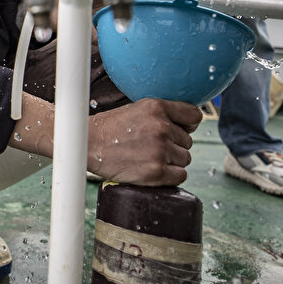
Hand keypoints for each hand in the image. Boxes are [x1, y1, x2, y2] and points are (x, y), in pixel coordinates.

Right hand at [86, 98, 200, 184]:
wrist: (88, 144)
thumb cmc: (111, 128)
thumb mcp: (137, 108)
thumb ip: (163, 114)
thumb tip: (190, 126)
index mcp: (157, 107)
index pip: (194, 116)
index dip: (187, 125)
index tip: (179, 129)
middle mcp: (161, 127)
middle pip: (188, 141)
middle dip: (174, 144)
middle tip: (151, 146)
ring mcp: (159, 150)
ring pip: (185, 158)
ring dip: (171, 160)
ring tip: (149, 157)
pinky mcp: (155, 172)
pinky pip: (180, 175)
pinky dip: (170, 175)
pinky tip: (153, 169)